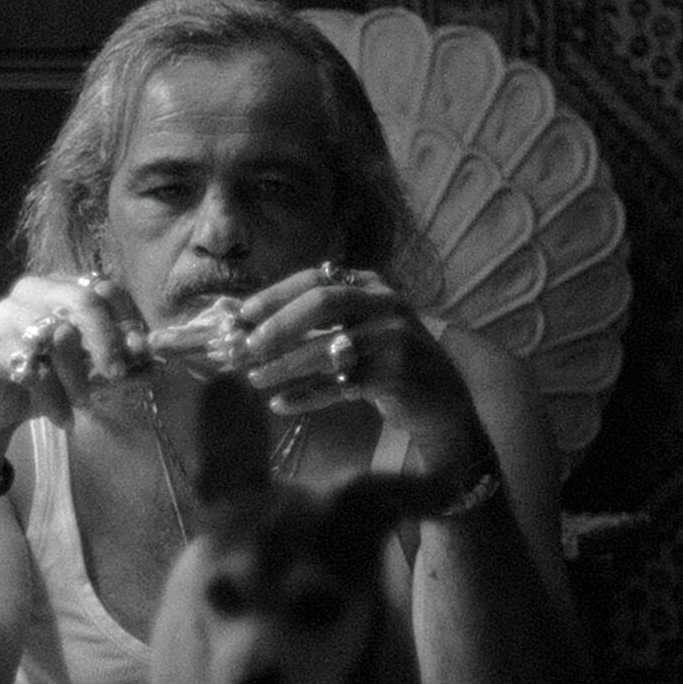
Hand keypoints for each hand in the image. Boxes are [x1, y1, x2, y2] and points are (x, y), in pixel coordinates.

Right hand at [0, 272, 149, 436]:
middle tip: (117, 374)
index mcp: (62, 287)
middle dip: (107, 340)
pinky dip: (54, 398)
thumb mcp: (88, 373)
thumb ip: (120, 366)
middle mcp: (33, 290)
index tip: (140, 353)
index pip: (106, 287)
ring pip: (58, 335)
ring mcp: (6, 314)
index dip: (128, 319)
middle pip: (83, 300)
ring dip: (78, 376)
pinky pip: (32, 369)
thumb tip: (156, 368)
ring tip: (84, 403)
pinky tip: (63, 418)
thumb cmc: (44, 378)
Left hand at [236, 262, 486, 464]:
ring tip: (255, 379)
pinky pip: (341, 385)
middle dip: (278, 326)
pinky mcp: (399, 374)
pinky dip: (308, 396)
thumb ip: (316, 325)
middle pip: (323, 303)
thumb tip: (252, 328)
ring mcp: (396, 338)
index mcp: (371, 285)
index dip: (276, 295)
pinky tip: (281, 404)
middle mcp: (386, 304)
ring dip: (286, 364)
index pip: (316, 279)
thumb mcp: (358, 332)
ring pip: (330, 348)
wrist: (440, 402)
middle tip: (245, 349)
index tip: (241, 315)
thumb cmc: (386, 364)